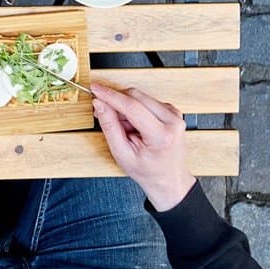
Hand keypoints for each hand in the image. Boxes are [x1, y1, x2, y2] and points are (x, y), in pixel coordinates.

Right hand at [92, 83, 195, 211]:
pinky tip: (133, 124)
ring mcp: (174, 114)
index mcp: (161, 135)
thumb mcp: (122, 153)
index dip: (110, 95)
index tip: (95, 88)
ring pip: (139, 97)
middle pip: (135, 97)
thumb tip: (99, 103)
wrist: (169, 180)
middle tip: (103, 114)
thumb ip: (109, 126)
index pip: (132, 106)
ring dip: (125, 107)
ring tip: (124, 128)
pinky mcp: (172, 111)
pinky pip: (146, 100)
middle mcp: (172, 121)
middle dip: (115, 103)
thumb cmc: (148, 171)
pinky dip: (134, 108)